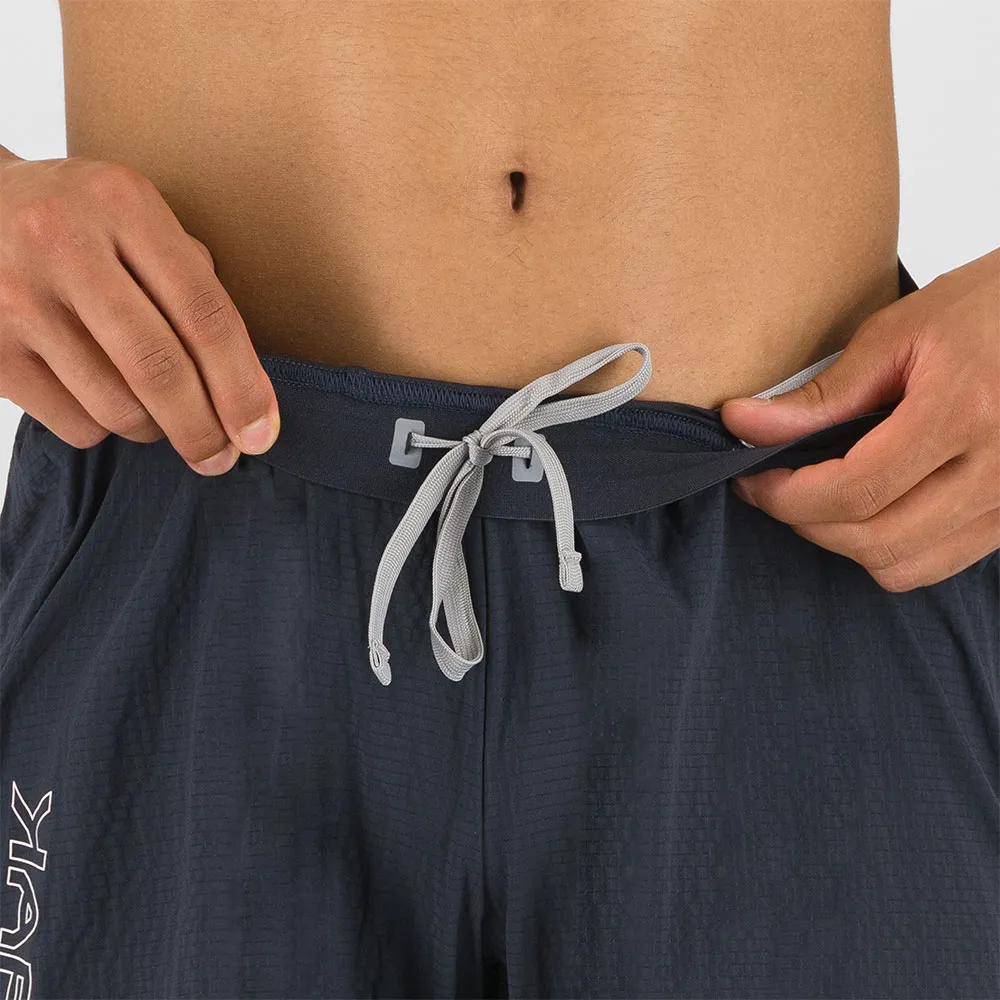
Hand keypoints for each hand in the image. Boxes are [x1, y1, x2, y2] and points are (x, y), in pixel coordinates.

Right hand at [0, 154, 278, 474]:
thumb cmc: (81, 226)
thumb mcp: (137, 223)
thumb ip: (192, 287)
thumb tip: (246, 395)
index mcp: (123, 204)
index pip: (204, 313)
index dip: (242, 384)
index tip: (262, 432)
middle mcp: (63, 243)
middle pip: (160, 369)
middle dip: (203, 429)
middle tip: (221, 458)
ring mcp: (15, 297)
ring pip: (117, 407)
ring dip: (154, 429)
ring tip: (159, 414)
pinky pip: (74, 424)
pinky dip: (104, 428)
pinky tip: (101, 398)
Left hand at [720, 249, 999, 591]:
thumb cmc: (988, 308)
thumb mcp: (900, 334)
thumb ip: (823, 394)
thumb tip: (744, 424)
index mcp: (966, 413)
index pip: (856, 490)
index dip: (788, 496)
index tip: (750, 477)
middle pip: (877, 541)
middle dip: (806, 523)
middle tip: (772, 488)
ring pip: (906, 566)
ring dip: (845, 542)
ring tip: (816, 498)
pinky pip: (939, 562)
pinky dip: (889, 548)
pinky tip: (868, 506)